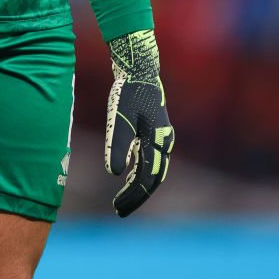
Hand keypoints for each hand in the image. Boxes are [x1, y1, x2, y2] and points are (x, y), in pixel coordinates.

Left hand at [105, 28, 173, 216]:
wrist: (138, 68)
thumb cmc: (128, 92)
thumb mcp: (118, 118)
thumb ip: (117, 145)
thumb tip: (114, 173)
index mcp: (157, 141)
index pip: (147, 179)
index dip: (133, 196)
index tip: (117, 208)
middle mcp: (164, 141)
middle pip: (154, 178)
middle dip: (137, 195)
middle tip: (119, 209)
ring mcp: (162, 135)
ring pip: (154, 169)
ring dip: (139, 185)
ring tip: (122, 197)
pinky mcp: (156, 129)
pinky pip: (151, 157)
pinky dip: (141, 170)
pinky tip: (128, 173)